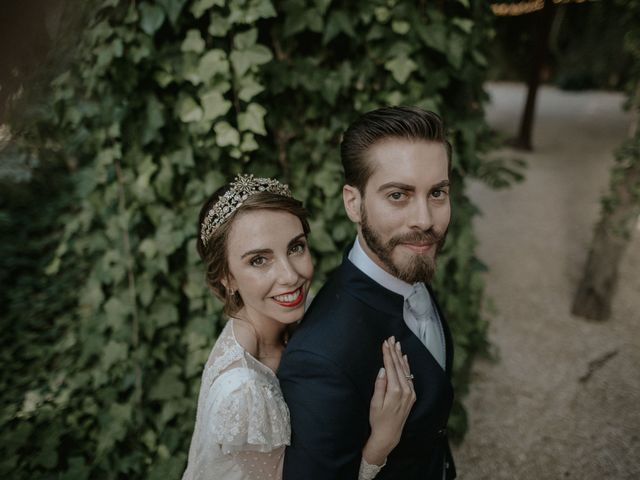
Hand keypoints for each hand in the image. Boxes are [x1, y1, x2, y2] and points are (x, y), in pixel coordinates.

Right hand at [362, 336, 415, 465]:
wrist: (389, 435)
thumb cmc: (378, 420)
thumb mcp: (374, 403)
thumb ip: (379, 385)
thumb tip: (382, 369)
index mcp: (394, 391)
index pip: (390, 367)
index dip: (387, 354)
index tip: (385, 343)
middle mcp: (405, 391)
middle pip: (399, 366)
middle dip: (394, 351)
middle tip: (391, 339)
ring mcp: (410, 393)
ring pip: (405, 370)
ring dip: (400, 356)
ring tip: (397, 345)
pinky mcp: (412, 396)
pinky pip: (409, 377)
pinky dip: (406, 366)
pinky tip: (404, 358)